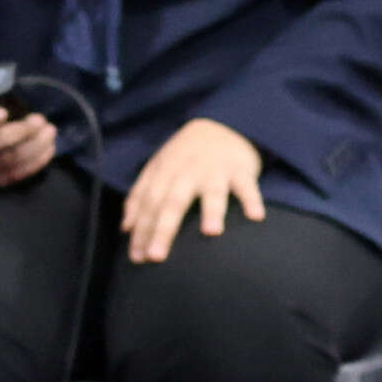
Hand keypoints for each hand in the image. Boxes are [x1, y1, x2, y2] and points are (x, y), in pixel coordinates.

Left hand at [122, 116, 264, 263]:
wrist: (222, 124)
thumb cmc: (185, 154)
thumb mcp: (157, 168)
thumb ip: (139, 197)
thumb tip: (125, 229)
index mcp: (165, 171)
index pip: (149, 203)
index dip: (142, 230)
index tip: (137, 258)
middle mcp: (188, 171)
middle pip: (173, 202)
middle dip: (163, 229)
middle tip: (156, 257)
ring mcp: (215, 170)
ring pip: (212, 192)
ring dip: (212, 210)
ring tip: (211, 232)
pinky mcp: (241, 170)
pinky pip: (247, 186)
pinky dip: (252, 199)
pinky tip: (256, 217)